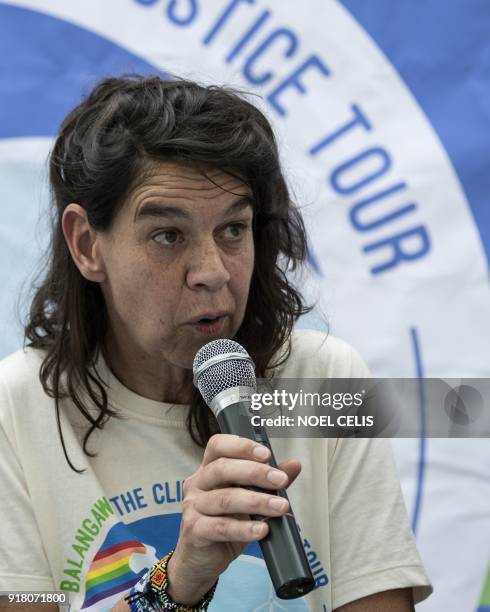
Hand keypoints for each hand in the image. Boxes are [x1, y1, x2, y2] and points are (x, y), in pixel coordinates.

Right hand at [166, 433, 301, 604]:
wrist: (201, 560)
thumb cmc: (224, 522)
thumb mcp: (248, 499)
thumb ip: (268, 481)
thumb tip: (293, 465)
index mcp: (208, 468)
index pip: (218, 446)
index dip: (241, 446)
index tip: (266, 454)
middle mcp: (197, 483)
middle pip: (222, 469)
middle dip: (255, 472)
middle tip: (280, 480)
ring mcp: (193, 507)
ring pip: (225, 499)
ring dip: (256, 501)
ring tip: (280, 507)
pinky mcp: (194, 531)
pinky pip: (220, 527)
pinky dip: (243, 528)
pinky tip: (261, 529)